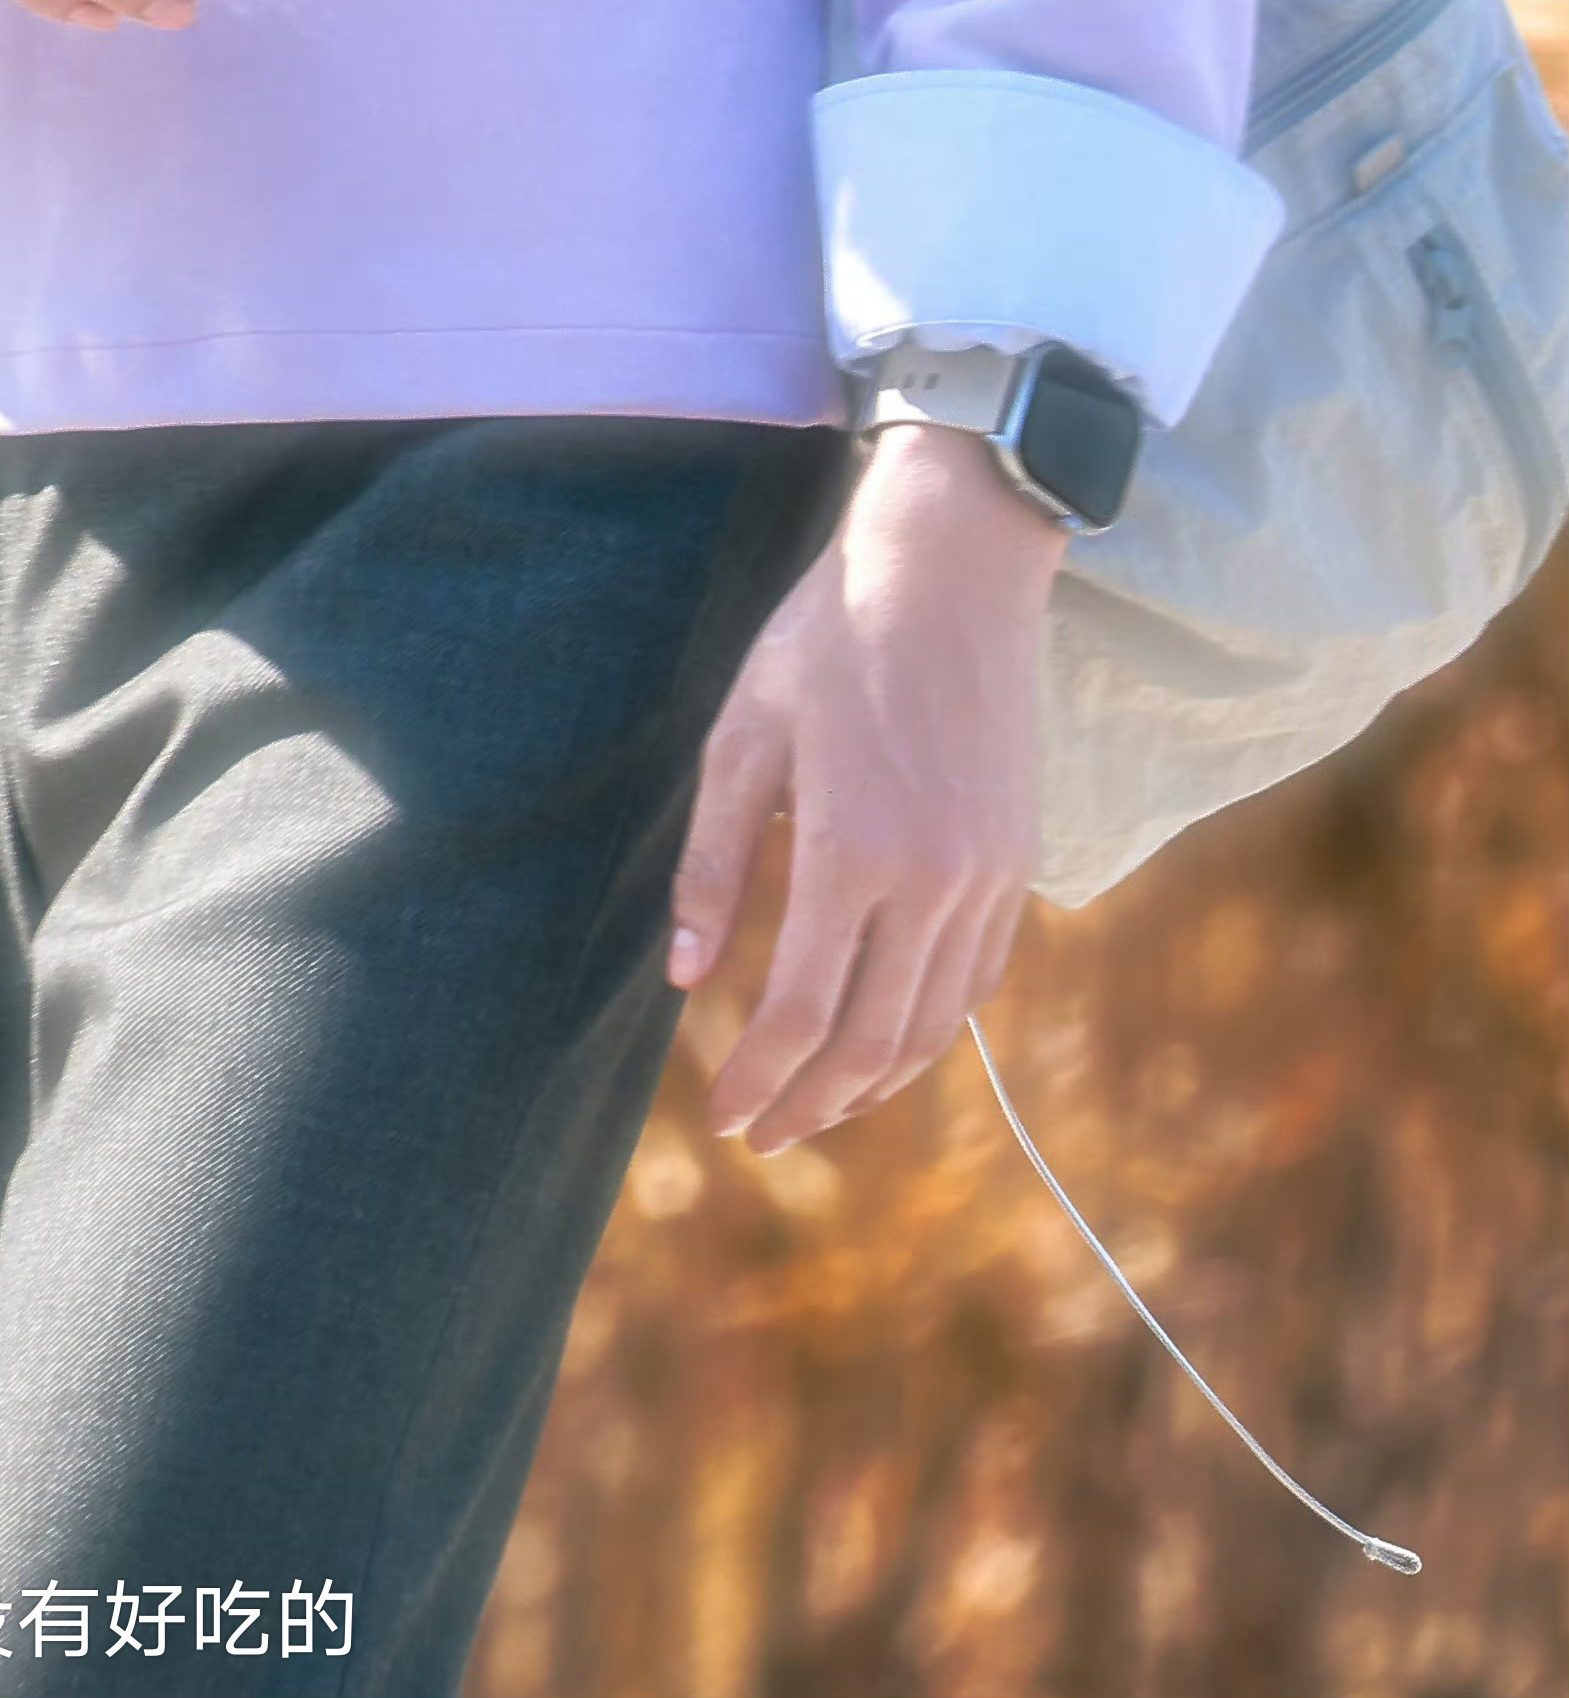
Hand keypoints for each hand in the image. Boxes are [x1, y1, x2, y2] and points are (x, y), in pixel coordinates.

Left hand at [667, 419, 1064, 1155]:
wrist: (952, 570)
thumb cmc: (826, 640)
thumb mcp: (743, 737)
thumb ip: (715, 863)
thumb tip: (688, 978)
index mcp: (852, 851)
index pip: (800, 1015)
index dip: (756, 1081)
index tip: (718, 1119)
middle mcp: (932, 881)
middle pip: (871, 1045)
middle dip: (809, 1106)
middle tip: (758, 1135)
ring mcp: (987, 876)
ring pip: (934, 1027)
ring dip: (872, 1087)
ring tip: (816, 1106)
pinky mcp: (1017, 861)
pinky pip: (977, 980)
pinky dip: (930, 1031)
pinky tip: (887, 1041)